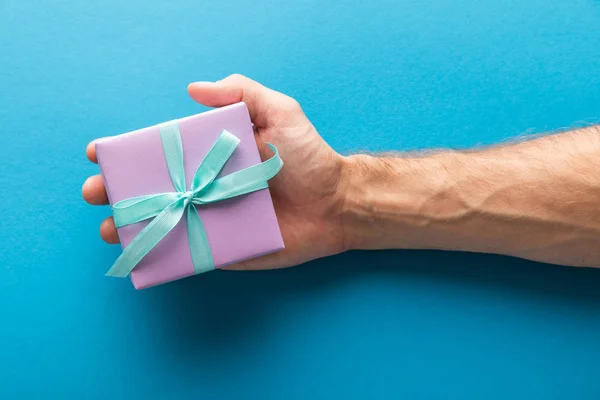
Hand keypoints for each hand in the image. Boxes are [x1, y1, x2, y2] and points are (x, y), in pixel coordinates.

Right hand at [83, 74, 351, 269]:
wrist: (336, 203)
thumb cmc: (309, 157)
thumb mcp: (280, 112)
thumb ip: (242, 92)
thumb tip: (194, 89)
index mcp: (213, 155)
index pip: (162, 152)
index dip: (129, 151)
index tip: (101, 152)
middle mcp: (207, 187)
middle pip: (154, 188)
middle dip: (120, 190)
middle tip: (98, 192)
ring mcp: (214, 219)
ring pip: (164, 223)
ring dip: (133, 226)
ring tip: (112, 229)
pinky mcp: (226, 249)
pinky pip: (190, 253)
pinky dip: (164, 255)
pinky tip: (142, 254)